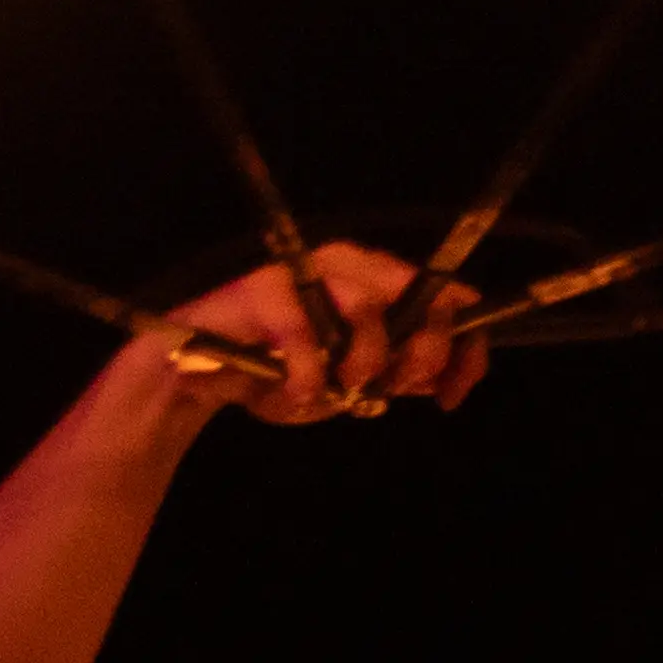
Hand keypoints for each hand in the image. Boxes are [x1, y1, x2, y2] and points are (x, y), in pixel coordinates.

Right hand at [156, 239, 487, 424]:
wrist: (200, 378)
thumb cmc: (277, 373)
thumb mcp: (349, 382)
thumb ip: (396, 374)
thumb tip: (449, 376)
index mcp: (375, 281)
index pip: (443, 298)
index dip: (462, 348)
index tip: (452, 396)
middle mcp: (347, 265)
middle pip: (417, 294)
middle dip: (416, 354)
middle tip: (387, 390)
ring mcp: (304, 274)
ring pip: (366, 306)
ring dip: (362, 362)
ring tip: (338, 391)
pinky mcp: (263, 292)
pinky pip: (304, 336)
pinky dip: (305, 379)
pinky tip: (294, 397)